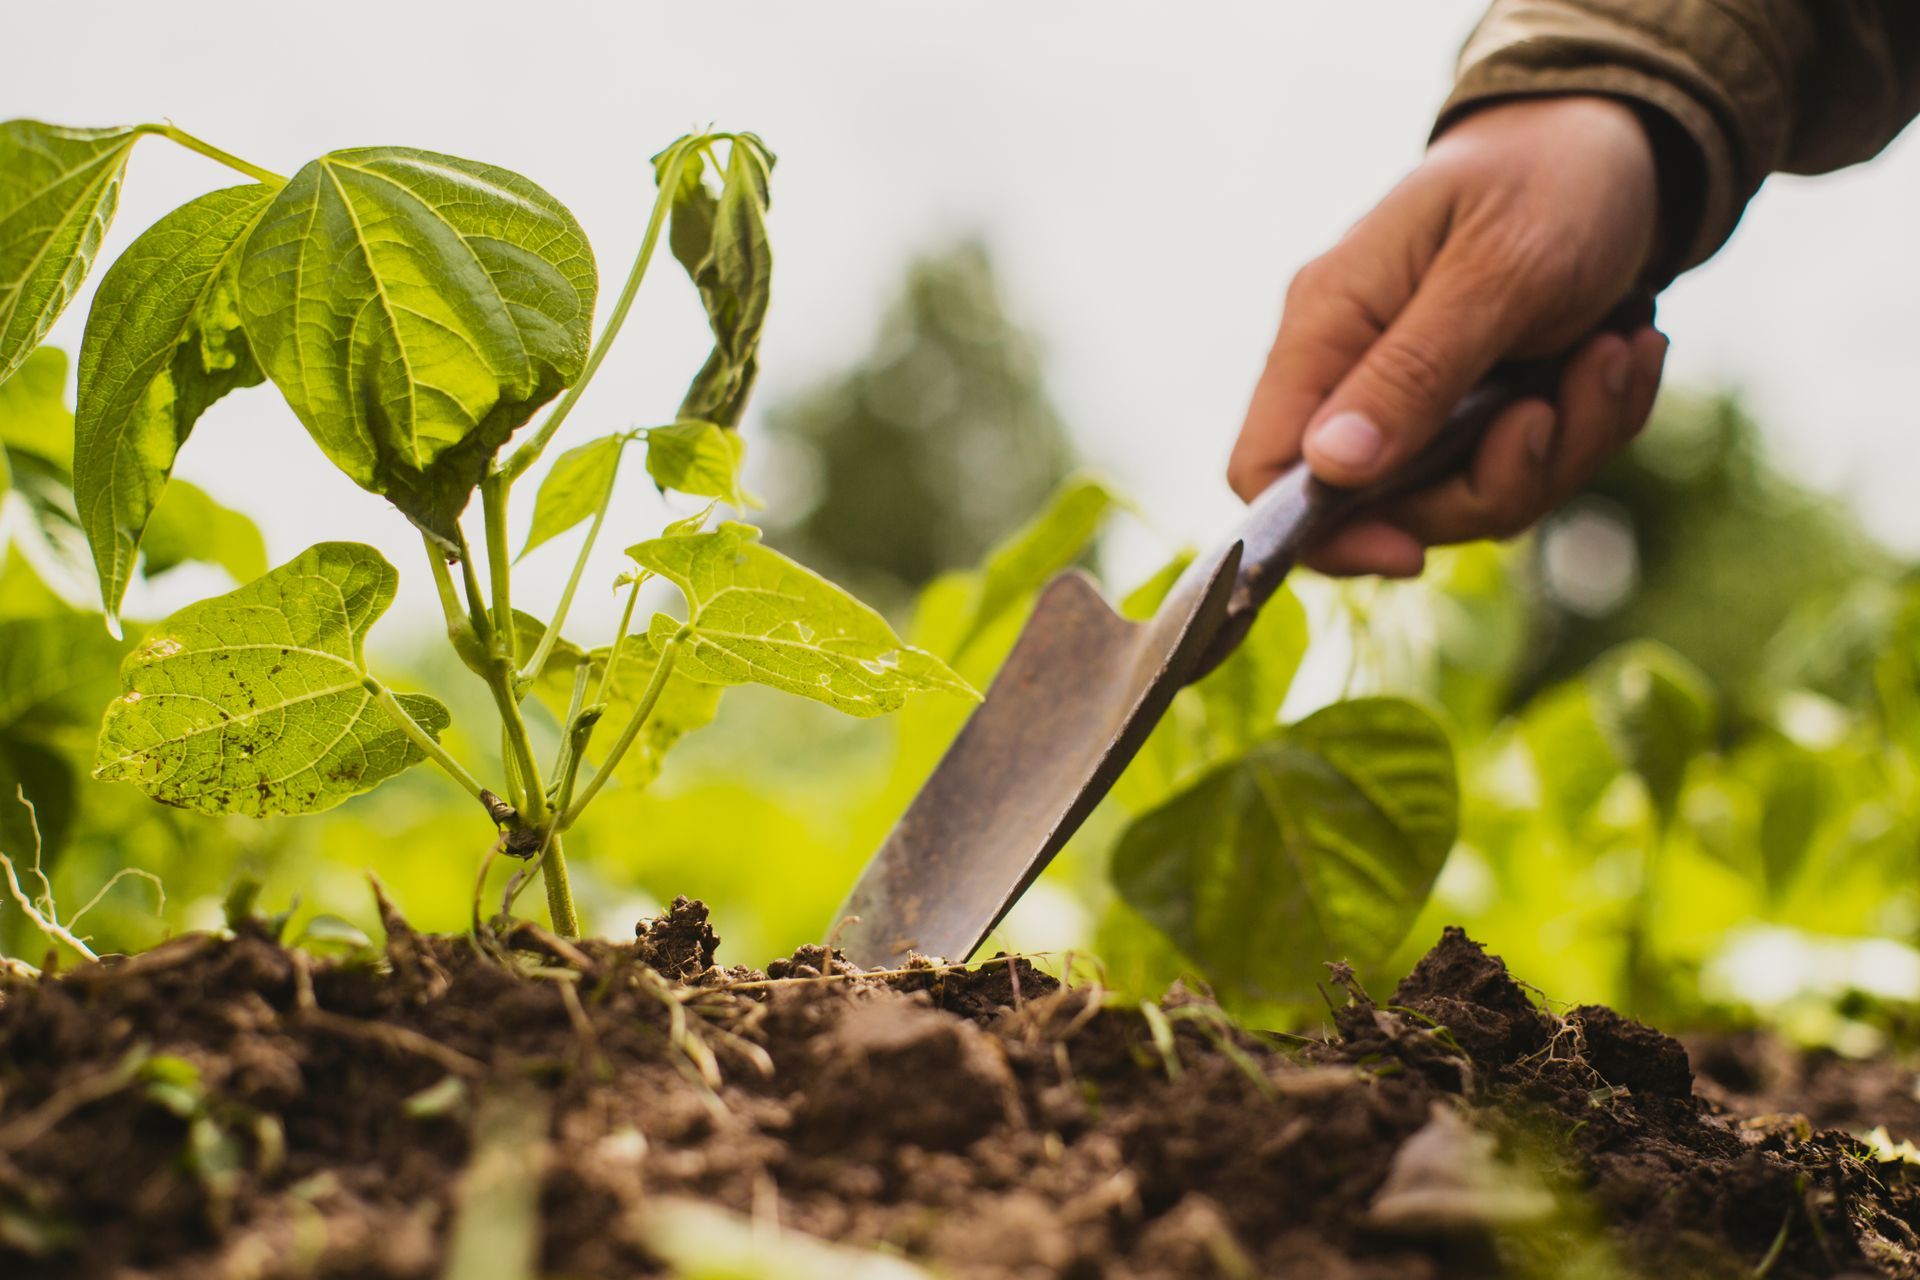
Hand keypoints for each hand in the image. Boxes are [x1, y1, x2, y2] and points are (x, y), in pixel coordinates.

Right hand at [1228, 96, 1670, 576]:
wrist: (1630, 142)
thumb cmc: (1550, 181)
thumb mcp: (1494, 272)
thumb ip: (1412, 372)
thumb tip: (1329, 468)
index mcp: (1327, 326)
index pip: (1264, 468)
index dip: (1321, 533)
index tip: (1411, 551)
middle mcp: (1360, 369)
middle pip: (1385, 506)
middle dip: (1493, 480)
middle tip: (1556, 407)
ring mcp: (1424, 395)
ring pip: (1471, 496)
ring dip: (1565, 444)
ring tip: (1616, 353)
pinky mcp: (1485, 408)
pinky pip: (1528, 467)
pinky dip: (1591, 424)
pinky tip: (1625, 351)